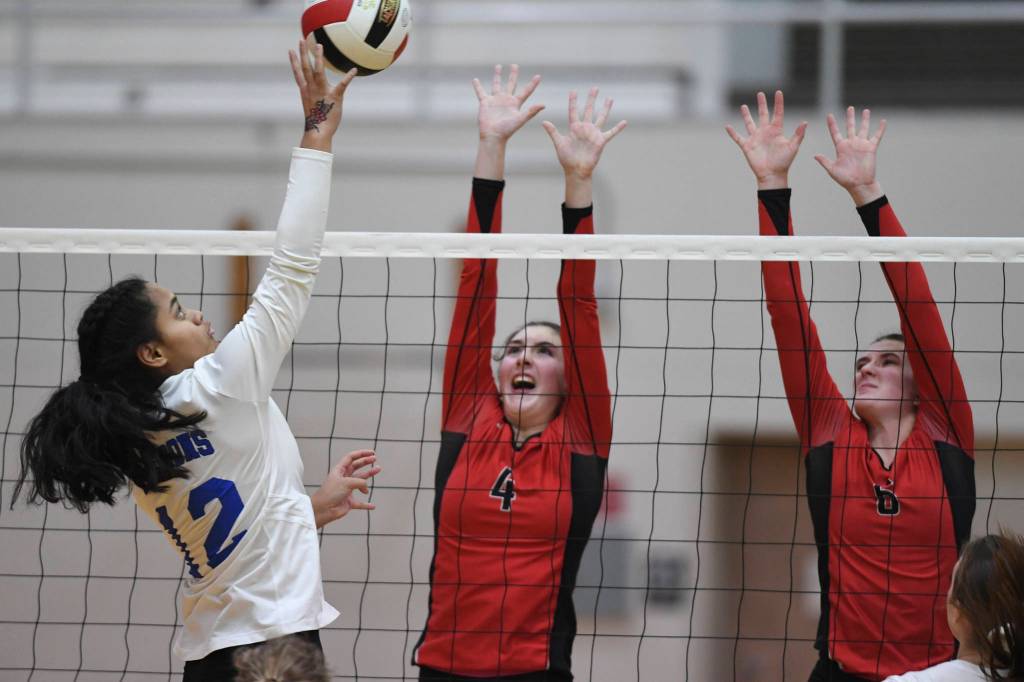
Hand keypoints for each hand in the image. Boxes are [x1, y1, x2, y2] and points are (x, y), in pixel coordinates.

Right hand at [290, 36, 356, 151]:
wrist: (319, 132)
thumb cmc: (318, 121)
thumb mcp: (313, 106)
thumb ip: (314, 95)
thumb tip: (316, 93)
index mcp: (306, 91)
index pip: (298, 73)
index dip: (294, 61)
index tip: (290, 50)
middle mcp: (312, 89)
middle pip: (306, 68)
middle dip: (303, 54)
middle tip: (302, 40)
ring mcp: (322, 92)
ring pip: (318, 71)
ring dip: (318, 58)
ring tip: (319, 46)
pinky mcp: (334, 97)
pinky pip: (342, 85)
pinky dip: (348, 77)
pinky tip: (354, 70)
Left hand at [311, 449, 379, 527]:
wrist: (322, 510)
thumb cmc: (330, 494)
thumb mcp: (346, 483)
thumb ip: (359, 482)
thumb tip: (366, 487)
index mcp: (339, 471)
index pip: (350, 458)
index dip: (361, 454)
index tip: (371, 453)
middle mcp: (343, 479)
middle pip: (356, 467)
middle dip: (365, 462)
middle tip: (375, 459)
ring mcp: (346, 490)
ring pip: (360, 482)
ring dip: (368, 476)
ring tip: (377, 470)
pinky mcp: (348, 502)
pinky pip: (360, 503)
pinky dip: (366, 504)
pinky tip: (372, 506)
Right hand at [474, 64, 544, 141]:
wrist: (493, 136)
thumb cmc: (507, 130)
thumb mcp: (520, 119)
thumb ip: (531, 112)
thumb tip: (544, 105)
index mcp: (515, 104)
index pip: (526, 91)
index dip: (532, 84)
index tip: (538, 76)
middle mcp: (506, 100)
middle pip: (511, 84)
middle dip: (513, 75)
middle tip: (515, 65)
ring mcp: (495, 100)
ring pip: (497, 85)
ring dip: (497, 75)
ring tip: (498, 66)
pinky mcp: (485, 103)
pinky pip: (480, 92)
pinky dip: (477, 86)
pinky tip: (475, 80)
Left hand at [542, 88, 626, 180]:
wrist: (576, 170)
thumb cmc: (566, 159)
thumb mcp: (559, 144)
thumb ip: (553, 132)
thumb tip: (544, 121)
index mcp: (574, 128)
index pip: (573, 111)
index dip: (573, 101)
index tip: (573, 91)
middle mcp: (585, 128)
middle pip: (589, 110)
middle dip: (591, 99)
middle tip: (594, 88)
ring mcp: (593, 134)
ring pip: (601, 118)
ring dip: (606, 108)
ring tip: (609, 98)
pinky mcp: (601, 141)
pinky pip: (611, 133)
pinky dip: (618, 128)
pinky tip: (624, 122)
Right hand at [725, 90, 806, 189]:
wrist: (772, 175)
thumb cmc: (784, 162)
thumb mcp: (793, 147)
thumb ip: (798, 134)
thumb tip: (805, 122)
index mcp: (776, 131)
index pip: (777, 113)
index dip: (778, 103)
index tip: (778, 92)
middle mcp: (765, 132)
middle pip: (763, 114)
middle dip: (762, 104)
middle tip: (760, 93)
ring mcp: (755, 138)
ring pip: (749, 123)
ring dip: (746, 115)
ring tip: (743, 106)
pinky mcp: (747, 146)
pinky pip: (738, 138)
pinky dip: (732, 133)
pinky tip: (727, 127)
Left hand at [814, 106, 885, 205]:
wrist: (859, 184)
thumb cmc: (845, 179)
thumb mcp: (832, 170)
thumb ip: (825, 161)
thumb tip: (815, 155)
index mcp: (841, 148)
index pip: (835, 133)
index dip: (832, 124)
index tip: (829, 115)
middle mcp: (851, 144)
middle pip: (850, 127)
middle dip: (850, 117)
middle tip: (849, 108)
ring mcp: (861, 145)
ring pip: (863, 129)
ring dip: (864, 120)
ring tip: (865, 110)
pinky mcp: (871, 148)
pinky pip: (877, 136)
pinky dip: (880, 129)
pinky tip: (883, 121)